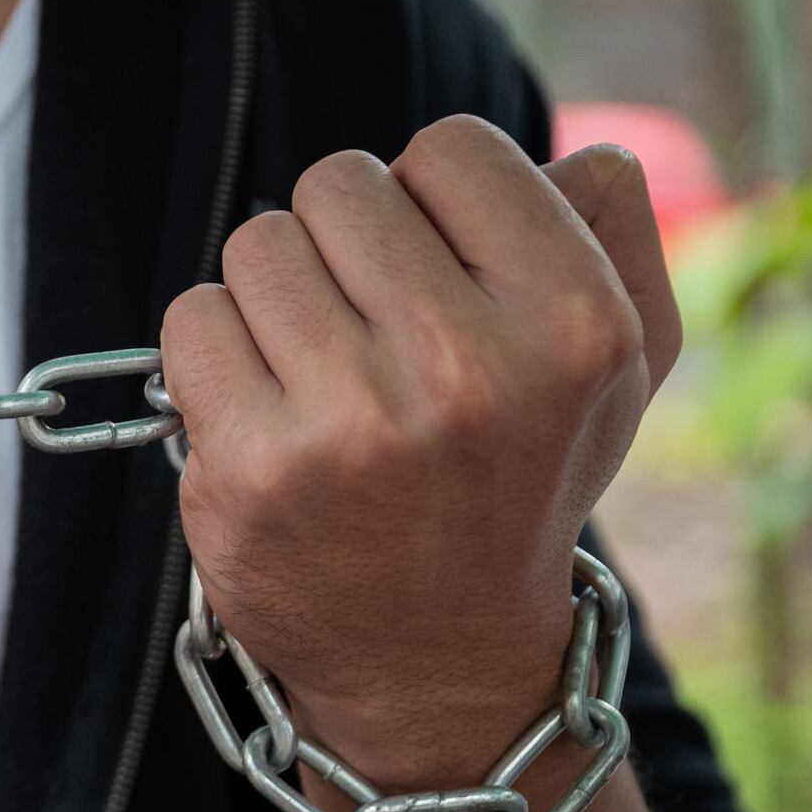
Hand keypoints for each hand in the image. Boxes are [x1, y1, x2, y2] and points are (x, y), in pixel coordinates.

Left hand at [159, 116, 677, 781]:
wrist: (433, 661)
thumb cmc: (517, 483)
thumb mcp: (622, 369)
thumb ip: (617, 239)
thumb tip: (578, 155)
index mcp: (571, 327)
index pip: (450, 150)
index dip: (429, 202)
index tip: (437, 275)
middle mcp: (462, 371)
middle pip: (337, 187)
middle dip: (341, 245)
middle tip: (369, 332)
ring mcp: (346, 426)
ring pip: (254, 246)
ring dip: (272, 299)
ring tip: (320, 376)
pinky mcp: (245, 470)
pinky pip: (189, 323)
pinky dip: (212, 357)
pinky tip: (264, 413)